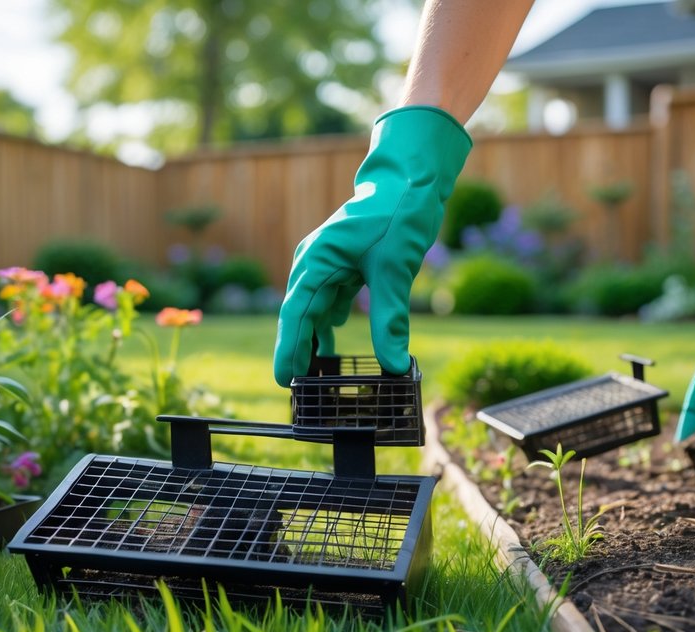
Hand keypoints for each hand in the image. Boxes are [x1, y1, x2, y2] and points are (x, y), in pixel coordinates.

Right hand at [273, 106, 471, 385]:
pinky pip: (328, 302)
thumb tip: (396, 364)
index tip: (285, 381)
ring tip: (313, 376)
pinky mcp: (342, 265)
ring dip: (312, 340)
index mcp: (317, 261)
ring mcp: (326, 264)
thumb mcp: (396, 270)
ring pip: (313, 311)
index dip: (289, 349)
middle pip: (300, 316)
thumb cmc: (398, 213)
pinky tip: (332, 346)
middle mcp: (314, 263)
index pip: (296, 314)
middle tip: (298, 391)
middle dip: (298, 351)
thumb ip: (391, 320)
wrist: (409, 178)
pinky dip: (329, 325)